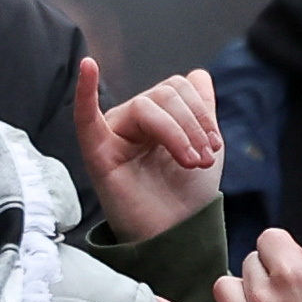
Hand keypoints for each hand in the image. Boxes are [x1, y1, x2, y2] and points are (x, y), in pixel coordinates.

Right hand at [77, 54, 223, 246]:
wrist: (179, 233)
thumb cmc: (188, 195)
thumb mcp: (205, 144)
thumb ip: (201, 107)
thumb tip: (198, 74)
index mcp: (156, 116)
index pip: (177, 86)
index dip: (201, 110)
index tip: (216, 144)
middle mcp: (131, 121)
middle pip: (163, 93)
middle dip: (192, 123)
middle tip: (205, 158)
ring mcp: (113, 134)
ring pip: (146, 106)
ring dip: (178, 132)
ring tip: (192, 162)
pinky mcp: (98, 154)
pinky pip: (85, 117)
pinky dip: (84, 91)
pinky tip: (88, 67)